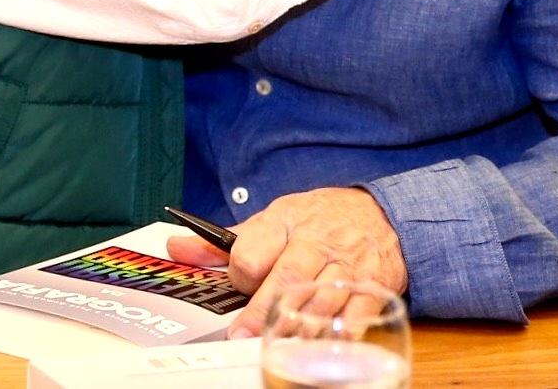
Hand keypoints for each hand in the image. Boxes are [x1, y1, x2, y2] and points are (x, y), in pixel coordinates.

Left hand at [165, 188, 406, 337]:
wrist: (382, 212)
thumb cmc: (319, 220)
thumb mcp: (272, 220)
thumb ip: (226, 242)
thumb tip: (176, 245)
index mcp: (286, 221)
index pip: (254, 248)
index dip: (241, 272)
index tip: (237, 286)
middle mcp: (317, 241)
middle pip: (287, 277)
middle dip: (263, 310)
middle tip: (244, 335)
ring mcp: (347, 263)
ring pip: (321, 299)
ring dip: (298, 327)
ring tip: (279, 345)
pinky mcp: (374, 283)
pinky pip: (358, 310)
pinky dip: (342, 330)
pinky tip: (325, 342)